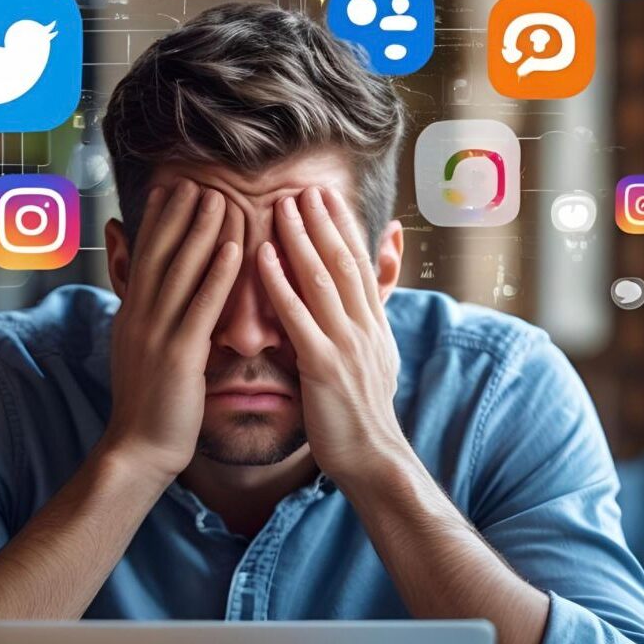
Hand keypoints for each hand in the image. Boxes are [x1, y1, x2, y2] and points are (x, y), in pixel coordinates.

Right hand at [102, 179, 242, 480]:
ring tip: (218, 197)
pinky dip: (217, 273)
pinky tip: (233, 247)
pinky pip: (201, 307)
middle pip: (160, 253)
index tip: (171, 188)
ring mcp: (157, 334)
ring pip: (180, 271)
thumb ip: (146, 316)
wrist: (139, 448)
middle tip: (197, 179)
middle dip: (179, 214)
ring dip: (201, 231)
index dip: (158, 220)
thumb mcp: (139, 350)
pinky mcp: (179, 356)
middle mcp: (140, 316)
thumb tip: (148, 290)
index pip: (145, 256)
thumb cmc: (149, 402)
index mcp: (132, 314)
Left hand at [256, 185, 408, 484]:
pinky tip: (262, 256)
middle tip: (302, 187)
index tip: (327, 195)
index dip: (344, 226)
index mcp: (375, 323)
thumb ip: (374, 314)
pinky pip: (298, 316)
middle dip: (323, 221)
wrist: (372, 456)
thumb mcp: (380, 355)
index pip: (359, 263)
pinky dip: (280, 283)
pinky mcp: (324, 366)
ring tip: (283, 206)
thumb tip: (379, 281)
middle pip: (343, 261)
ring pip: (322, 279)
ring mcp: (347, 345)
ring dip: (301, 239)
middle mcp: (365, 327)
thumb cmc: (365, 409)